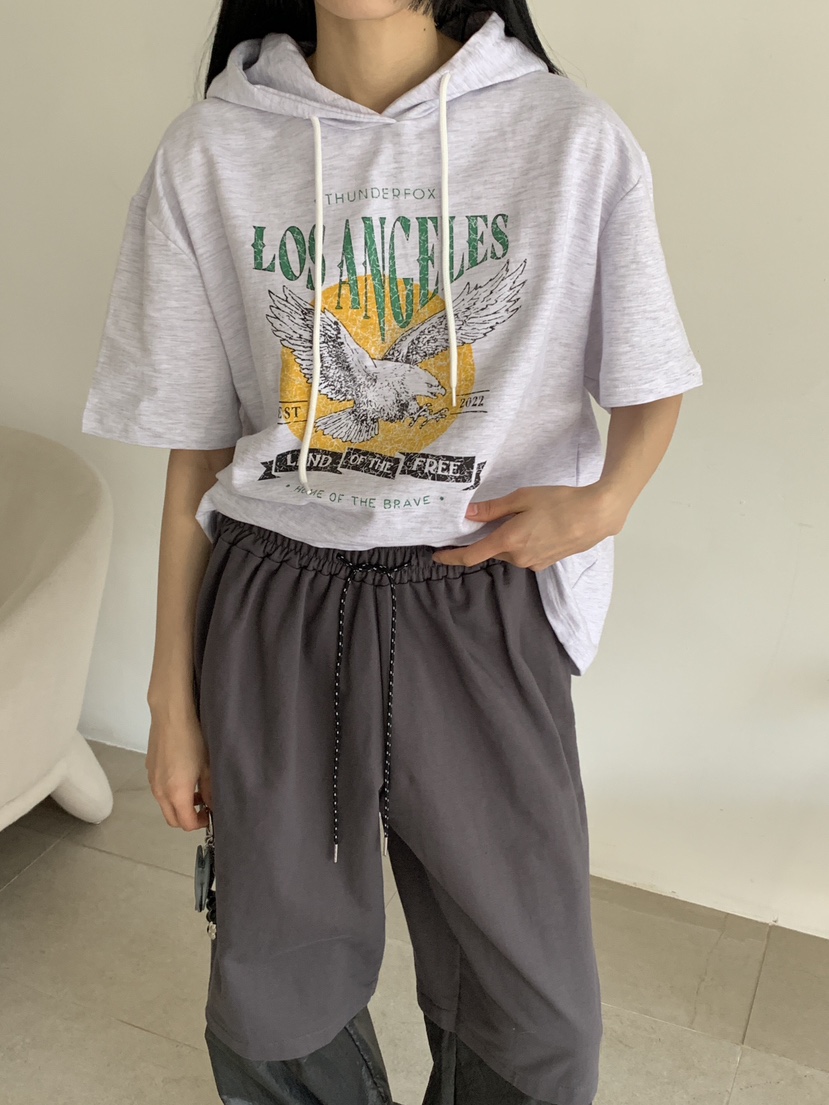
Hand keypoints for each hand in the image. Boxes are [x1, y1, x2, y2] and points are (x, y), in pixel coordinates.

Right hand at [145, 705, 212, 831]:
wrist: (171, 716)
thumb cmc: (193, 739)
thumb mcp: (208, 766)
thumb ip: (211, 790)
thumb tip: (213, 804)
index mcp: (176, 794)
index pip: (186, 824)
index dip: (200, 823)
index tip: (211, 814)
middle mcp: (160, 792)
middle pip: (172, 819)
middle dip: (188, 818)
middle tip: (203, 805)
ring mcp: (152, 781)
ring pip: (164, 805)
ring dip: (179, 805)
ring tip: (195, 789)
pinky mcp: (149, 769)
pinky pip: (159, 790)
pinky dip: (170, 792)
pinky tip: (183, 775)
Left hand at [431, 484, 626, 570]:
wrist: (596, 516)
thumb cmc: (560, 502)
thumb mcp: (522, 498)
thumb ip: (493, 509)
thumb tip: (468, 514)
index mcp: (508, 541)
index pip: (471, 556)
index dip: (451, 557)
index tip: (438, 557)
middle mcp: (518, 557)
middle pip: (492, 550)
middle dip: (491, 536)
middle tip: (501, 515)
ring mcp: (533, 563)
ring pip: (509, 552)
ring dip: (509, 538)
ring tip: (528, 517)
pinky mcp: (545, 563)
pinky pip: (525, 554)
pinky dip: (523, 542)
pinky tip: (539, 527)